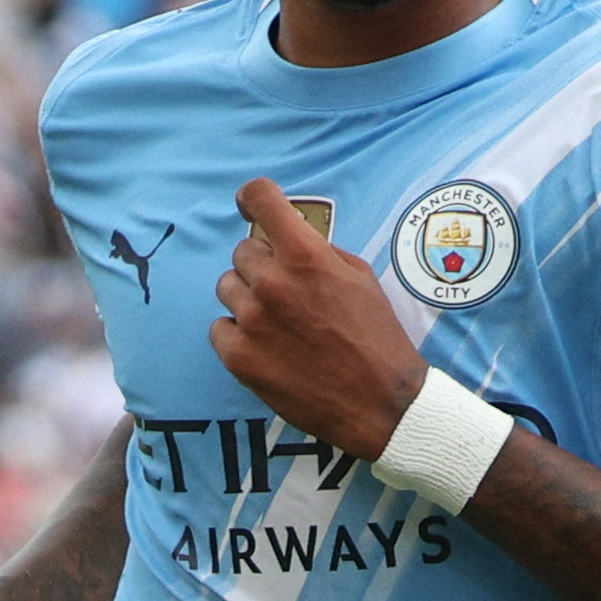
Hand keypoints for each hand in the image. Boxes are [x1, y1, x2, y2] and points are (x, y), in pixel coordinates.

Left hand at [210, 178, 424, 456]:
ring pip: (227, 287)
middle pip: (243, 251)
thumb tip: (287, 237)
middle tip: (288, 293)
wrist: (380, 403)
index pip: (261, 198)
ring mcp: (251, 319)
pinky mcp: (238, 356)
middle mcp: (273, 282)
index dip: (252, 197)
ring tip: (279, 324)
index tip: (249, 206)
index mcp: (306, 256)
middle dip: (263, 266)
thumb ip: (320, 252)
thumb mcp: (360, 279)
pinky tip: (268, 348)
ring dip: (248, 299)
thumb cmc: (376, 337)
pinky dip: (238, 335)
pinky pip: (220, 327)